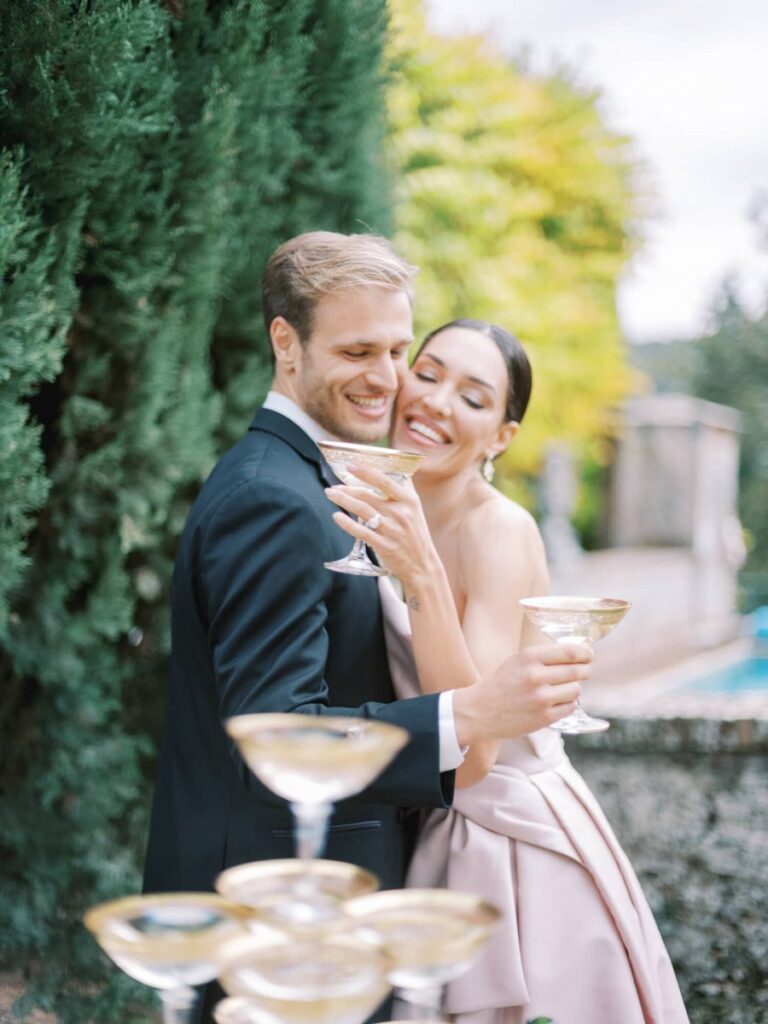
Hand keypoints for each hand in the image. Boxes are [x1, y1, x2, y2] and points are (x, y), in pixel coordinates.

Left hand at [324, 464, 439, 583]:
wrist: (422, 564)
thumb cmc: (416, 532)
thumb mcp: (415, 508)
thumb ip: (404, 488)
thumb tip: (394, 467)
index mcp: (408, 500)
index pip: (383, 481)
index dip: (365, 471)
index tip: (350, 465)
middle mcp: (401, 513)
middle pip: (368, 496)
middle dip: (347, 489)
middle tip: (334, 486)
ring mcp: (392, 530)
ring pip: (362, 511)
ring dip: (344, 501)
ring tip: (331, 495)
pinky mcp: (384, 546)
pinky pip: (361, 532)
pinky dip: (347, 524)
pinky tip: (336, 516)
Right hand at [452, 643, 591, 743]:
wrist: (479, 711)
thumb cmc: (501, 684)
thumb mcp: (518, 660)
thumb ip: (544, 657)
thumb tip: (577, 655)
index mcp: (529, 657)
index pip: (569, 652)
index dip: (585, 653)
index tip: (588, 654)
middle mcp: (536, 676)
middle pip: (577, 670)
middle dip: (585, 670)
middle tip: (585, 670)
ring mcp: (540, 698)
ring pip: (576, 690)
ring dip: (574, 689)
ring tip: (562, 689)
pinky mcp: (544, 717)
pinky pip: (569, 707)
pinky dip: (567, 704)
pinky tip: (556, 702)